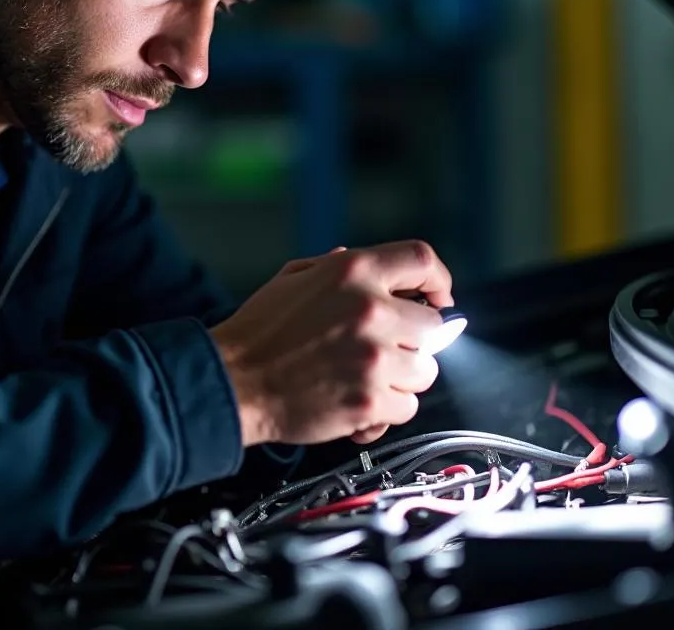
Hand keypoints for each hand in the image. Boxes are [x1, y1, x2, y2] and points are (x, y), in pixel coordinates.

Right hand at [210, 240, 452, 446]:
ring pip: (425, 371)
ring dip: (401, 377)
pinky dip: (386, 411)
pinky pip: (406, 408)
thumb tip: (364, 261)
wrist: (235, 380)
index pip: (421, 261)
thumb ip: (335, 265)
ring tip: (365, 376)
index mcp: (353, 272)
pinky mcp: (370, 401)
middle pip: (434, 325)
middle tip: (387, 347)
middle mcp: (370, 310)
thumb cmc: (260, 331)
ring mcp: (374, 358)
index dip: (438, 280)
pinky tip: (357, 403)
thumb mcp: (294, 276)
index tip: (438, 297)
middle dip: (414, 339)